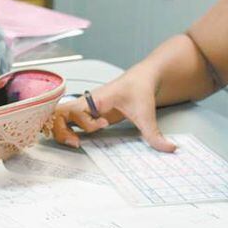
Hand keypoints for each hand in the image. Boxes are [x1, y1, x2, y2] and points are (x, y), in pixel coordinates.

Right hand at [48, 68, 176, 151]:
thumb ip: (155, 134)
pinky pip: (65, 120)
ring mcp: (83, 107)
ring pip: (57, 118)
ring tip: (74, 143)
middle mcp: (85, 103)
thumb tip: (170, 149)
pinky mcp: (85, 113)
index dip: (85, 122)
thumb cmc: (140, 89)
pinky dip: (62, 130)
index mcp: (96, 99)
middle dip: (62, 131)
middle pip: (57, 114)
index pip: (75, 110)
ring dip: (60, 132)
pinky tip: (74, 139)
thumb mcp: (147, 113)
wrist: (142, 78)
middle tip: (76, 143)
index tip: (104, 124)